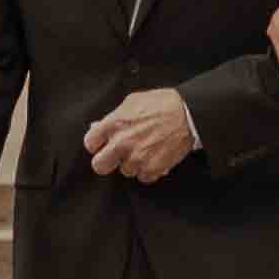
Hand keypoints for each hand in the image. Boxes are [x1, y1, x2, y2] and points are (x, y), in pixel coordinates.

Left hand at [82, 87, 199, 182]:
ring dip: (133, 164)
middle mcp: (122, 143)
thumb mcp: (133, 101)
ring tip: (145, 150)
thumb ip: (113, 116)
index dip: (97, 144)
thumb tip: (98, 126)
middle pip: (99, 165)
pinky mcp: (152, 169)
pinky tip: (155, 157)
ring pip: (124, 171)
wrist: (188, 114)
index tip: (103, 144)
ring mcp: (137, 158)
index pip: (90, 143)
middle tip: (116, 156)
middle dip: (107, 161)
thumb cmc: (163, 104)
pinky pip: (143, 177)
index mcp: (114, 124)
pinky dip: (149, 170)